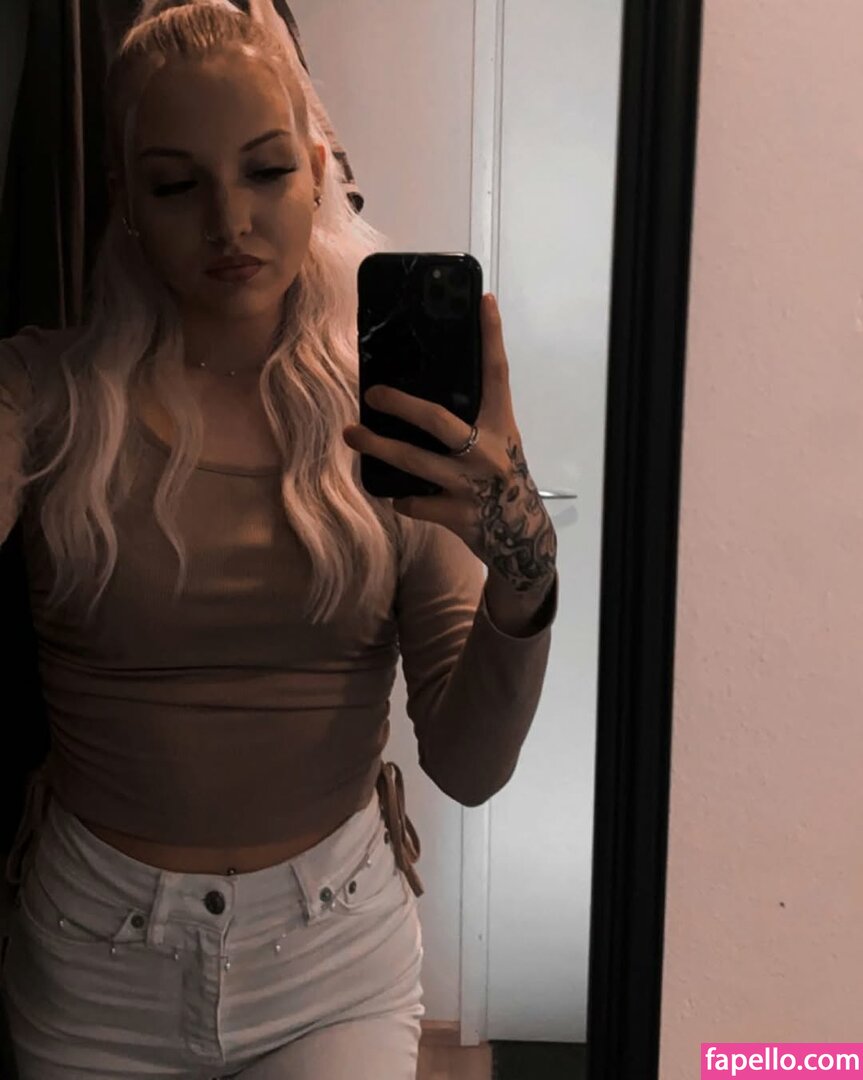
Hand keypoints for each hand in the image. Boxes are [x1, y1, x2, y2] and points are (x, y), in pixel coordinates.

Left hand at [343, 293, 557, 595]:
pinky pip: (414, 503)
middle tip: (372, 393)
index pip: (496, 374)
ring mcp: (471, 486)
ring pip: (415, 462)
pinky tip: (392, 493)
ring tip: (350, 434)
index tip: (484, 302)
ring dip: (378, 448)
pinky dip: (400, 498)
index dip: (491, 337)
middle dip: (401, 405)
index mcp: (499, 426)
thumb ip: (471, 422)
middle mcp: (486, 452)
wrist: (522, 536)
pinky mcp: (458, 515)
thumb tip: (420, 397)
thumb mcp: (497, 444)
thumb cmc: (502, 481)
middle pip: (438, 420)